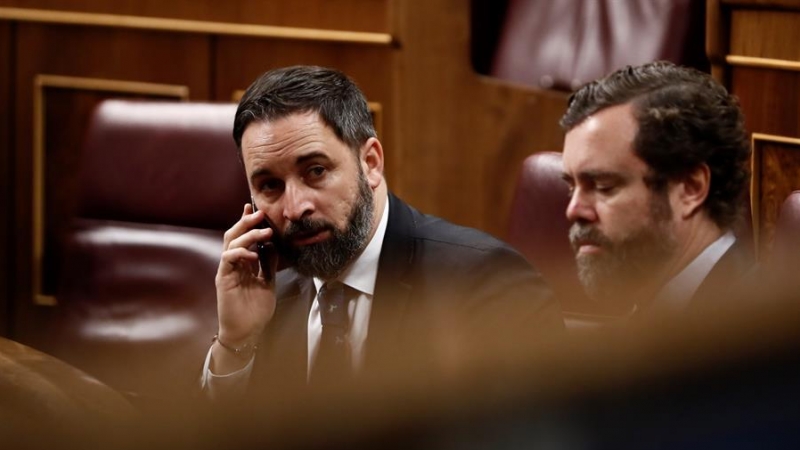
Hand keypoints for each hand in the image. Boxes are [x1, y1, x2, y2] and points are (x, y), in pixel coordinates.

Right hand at [214, 204, 278, 358]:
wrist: (246, 331)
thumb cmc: (255, 310)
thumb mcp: (268, 282)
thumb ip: (269, 265)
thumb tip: (274, 246)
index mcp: (243, 263)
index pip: (244, 238)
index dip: (247, 222)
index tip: (255, 209)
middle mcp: (233, 264)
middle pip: (234, 235)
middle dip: (247, 222)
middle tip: (260, 213)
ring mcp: (227, 270)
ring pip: (231, 243)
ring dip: (248, 235)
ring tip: (265, 231)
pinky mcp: (223, 278)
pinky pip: (228, 258)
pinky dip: (241, 253)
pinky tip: (254, 254)